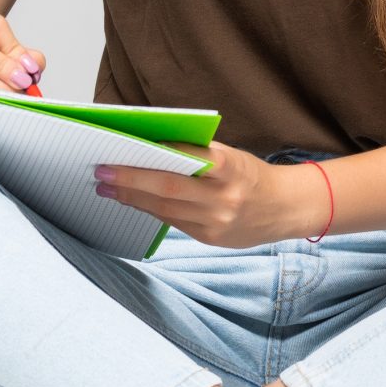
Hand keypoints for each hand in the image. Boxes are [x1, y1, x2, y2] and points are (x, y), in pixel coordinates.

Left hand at [94, 143, 325, 248]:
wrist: (284, 209)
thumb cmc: (250, 174)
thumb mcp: (231, 155)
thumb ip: (196, 154)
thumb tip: (149, 147)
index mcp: (230, 167)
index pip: (183, 159)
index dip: (149, 158)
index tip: (119, 152)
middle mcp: (223, 197)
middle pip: (167, 188)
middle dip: (130, 181)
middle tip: (101, 173)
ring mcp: (216, 222)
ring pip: (165, 209)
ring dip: (132, 198)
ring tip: (108, 188)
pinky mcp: (210, 238)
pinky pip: (173, 222)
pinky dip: (150, 209)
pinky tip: (133, 201)